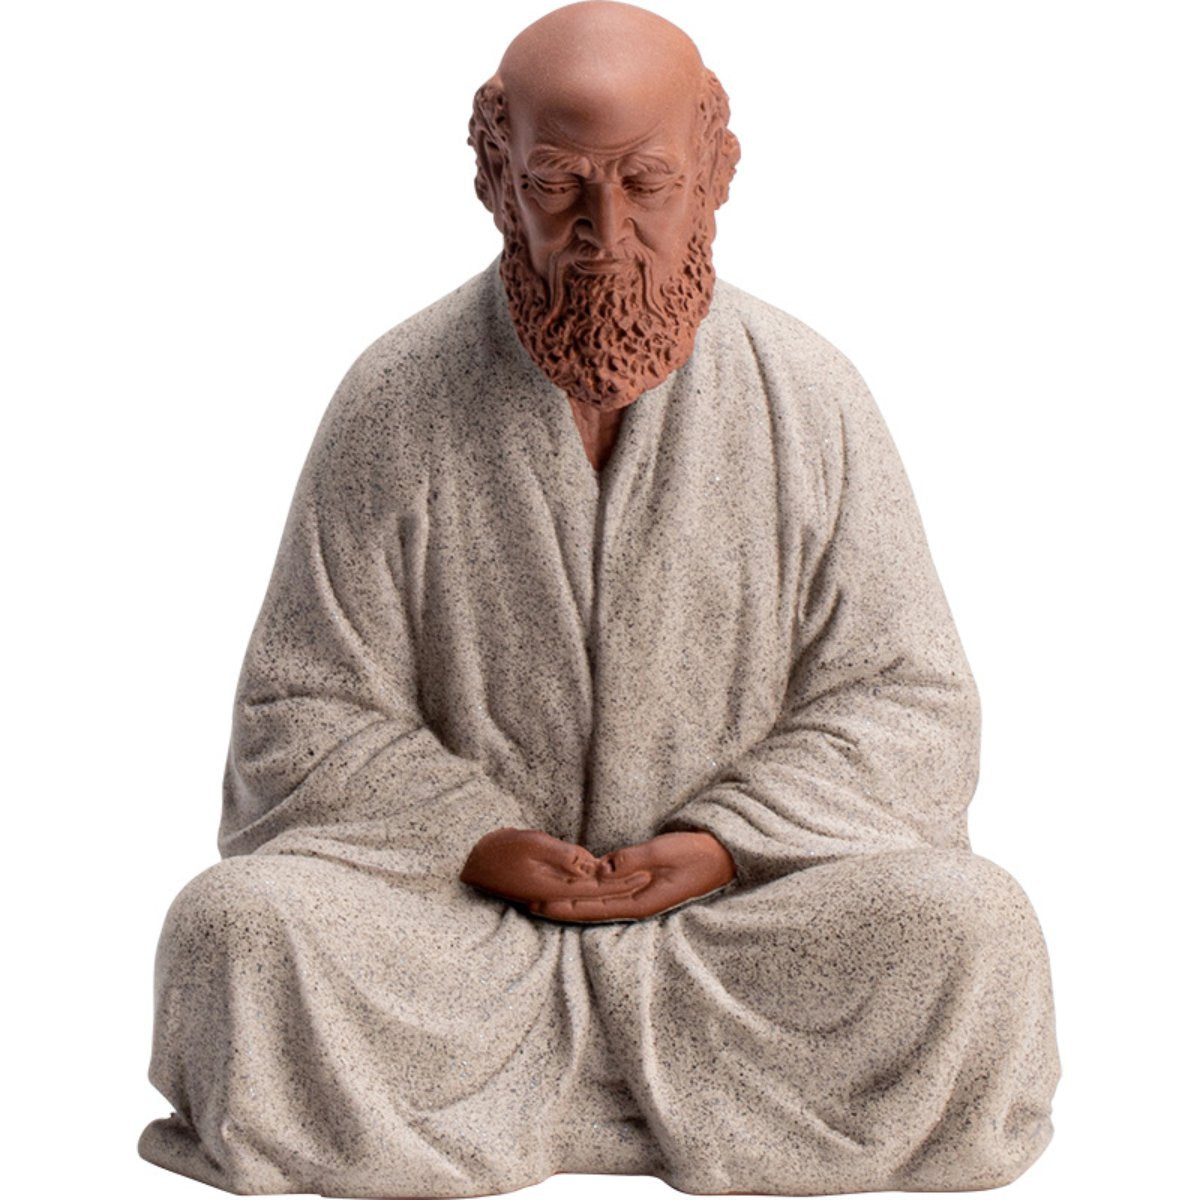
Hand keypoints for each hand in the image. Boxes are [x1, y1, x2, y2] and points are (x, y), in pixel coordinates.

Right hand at [460, 827, 651, 906]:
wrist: (470, 860)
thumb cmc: (501, 849)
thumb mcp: (534, 845)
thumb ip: (565, 856)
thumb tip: (592, 865)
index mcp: (555, 891)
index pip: (598, 889)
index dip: (623, 882)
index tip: (646, 873)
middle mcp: (555, 897)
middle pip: (597, 894)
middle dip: (624, 887)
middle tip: (651, 877)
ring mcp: (549, 893)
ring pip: (588, 892)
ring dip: (612, 887)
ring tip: (637, 878)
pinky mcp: (546, 886)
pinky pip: (575, 887)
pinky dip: (594, 883)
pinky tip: (606, 879)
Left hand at [527, 830, 735, 922]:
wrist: (722, 855)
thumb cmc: (696, 855)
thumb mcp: (664, 853)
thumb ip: (633, 860)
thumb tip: (602, 868)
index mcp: (640, 903)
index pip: (593, 908)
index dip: (564, 907)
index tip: (538, 905)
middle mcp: (635, 903)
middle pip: (589, 908)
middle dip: (558, 906)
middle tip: (526, 901)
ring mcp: (638, 894)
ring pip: (596, 900)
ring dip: (569, 897)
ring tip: (540, 894)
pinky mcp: (640, 882)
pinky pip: (609, 888)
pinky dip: (587, 887)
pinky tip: (571, 883)